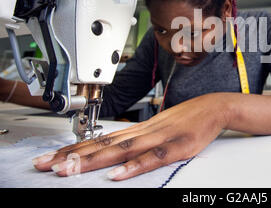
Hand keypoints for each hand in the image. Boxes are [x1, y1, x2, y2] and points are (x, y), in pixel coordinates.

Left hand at [32, 93, 229, 180]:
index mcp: (138, 130)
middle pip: (104, 145)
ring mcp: (159, 138)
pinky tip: (118, 174)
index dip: (75, 150)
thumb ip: (136, 140)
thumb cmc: (185, 119)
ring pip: (122, 150)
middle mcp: (143, 132)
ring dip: (94, 160)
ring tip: (69, 169)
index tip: (52, 158)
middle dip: (74, 156)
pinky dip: (135, 166)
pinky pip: (153, 157)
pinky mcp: (177, 146)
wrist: (213, 107)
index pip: (100, 140)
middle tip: (47, 165)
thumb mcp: (157, 128)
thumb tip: (113, 152)